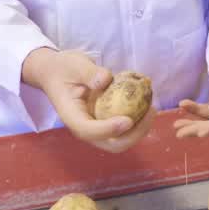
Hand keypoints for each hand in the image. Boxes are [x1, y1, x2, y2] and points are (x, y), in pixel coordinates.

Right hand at [22, 48, 153, 152]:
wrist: (56, 73)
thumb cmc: (64, 69)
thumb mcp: (74, 65)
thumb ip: (89, 72)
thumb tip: (106, 79)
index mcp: (72, 117)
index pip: (88, 131)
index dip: (108, 129)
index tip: (128, 120)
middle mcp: (85, 127)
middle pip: (110, 144)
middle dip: (133, 135)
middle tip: (149, 113)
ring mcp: (96, 127)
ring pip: (120, 141)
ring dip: (140, 130)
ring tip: (152, 108)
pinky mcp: (105, 122)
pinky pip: (124, 130)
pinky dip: (138, 122)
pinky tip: (148, 105)